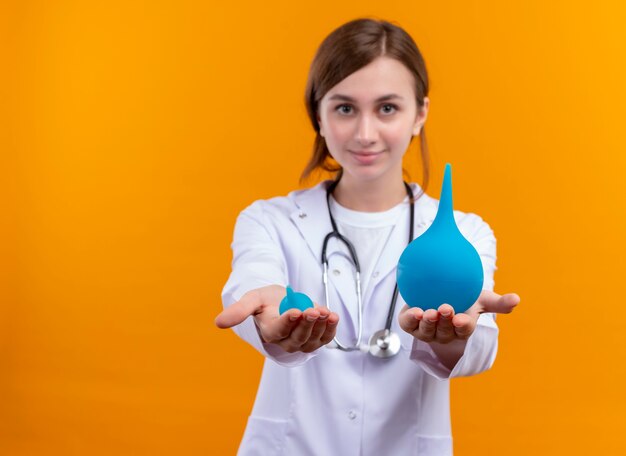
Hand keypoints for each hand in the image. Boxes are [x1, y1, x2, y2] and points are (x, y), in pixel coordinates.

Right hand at [215, 285, 339, 352]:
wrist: (280, 300)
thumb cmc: (265, 300)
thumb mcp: (252, 299)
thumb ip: (239, 310)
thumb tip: (218, 323)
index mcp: (269, 331)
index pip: (278, 330)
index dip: (287, 322)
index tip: (295, 311)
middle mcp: (285, 341)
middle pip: (297, 337)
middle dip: (307, 324)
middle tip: (314, 311)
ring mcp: (301, 342)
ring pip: (312, 340)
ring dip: (321, 327)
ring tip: (327, 313)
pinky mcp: (314, 339)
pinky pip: (324, 338)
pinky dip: (330, 330)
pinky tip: (333, 317)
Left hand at [398, 290, 519, 343]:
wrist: (437, 289)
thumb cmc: (463, 297)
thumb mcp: (482, 298)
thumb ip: (499, 302)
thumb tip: (517, 299)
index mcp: (462, 328)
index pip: (463, 330)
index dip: (462, 325)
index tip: (461, 318)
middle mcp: (444, 333)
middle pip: (445, 331)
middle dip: (445, 321)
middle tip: (445, 308)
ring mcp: (426, 330)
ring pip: (426, 332)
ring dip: (428, 323)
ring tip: (428, 312)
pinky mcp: (410, 323)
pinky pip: (408, 325)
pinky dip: (410, 320)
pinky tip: (414, 312)